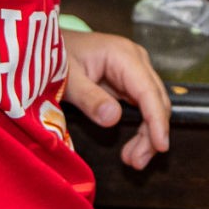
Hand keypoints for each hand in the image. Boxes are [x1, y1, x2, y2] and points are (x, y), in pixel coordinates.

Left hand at [61, 30, 170, 169]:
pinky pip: (143, 107)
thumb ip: (89, 98)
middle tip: (137, 162)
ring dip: (147, 134)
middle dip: (152, 133)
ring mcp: (134, 71)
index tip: (161, 146)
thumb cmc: (56, 56)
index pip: (148, 90)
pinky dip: (141, 128)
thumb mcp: (68, 78)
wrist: (47, 46)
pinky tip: (132, 147)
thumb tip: (113, 118)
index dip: (156, 119)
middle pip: (156, 100)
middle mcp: (135, 61)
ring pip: (152, 106)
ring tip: (133, 160)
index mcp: (123, 55)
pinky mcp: (129, 82)